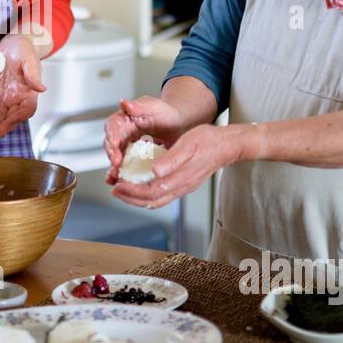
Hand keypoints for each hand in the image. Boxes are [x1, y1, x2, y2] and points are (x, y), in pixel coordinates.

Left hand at [0, 34, 45, 137]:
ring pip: (2, 115)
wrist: (13, 45)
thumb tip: (42, 89)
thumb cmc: (24, 50)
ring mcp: (7, 97)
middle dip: (5, 125)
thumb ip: (33, 75)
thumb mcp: (29, 60)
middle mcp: (19, 97)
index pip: (27, 109)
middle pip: (13, 116)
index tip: (9, 122)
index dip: (18, 118)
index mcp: (30, 91)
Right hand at [103, 96, 185, 183]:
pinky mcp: (131, 160)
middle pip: (110, 144)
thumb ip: (140, 106)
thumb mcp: (155, 107)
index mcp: (124, 119)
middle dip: (111, 154)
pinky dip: (119, 175)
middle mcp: (121, 134)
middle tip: (116, 162)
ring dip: (113, 168)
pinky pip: (123, 168)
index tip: (114, 143)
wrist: (178, 127)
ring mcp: (125, 148)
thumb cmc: (166, 114)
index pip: (113, 126)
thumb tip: (124, 103)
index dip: (112, 135)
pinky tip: (118, 182)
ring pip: (114, 158)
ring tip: (115, 176)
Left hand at [111, 124, 252, 209]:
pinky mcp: (185, 184)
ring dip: (138, 198)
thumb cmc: (208, 141)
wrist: (227, 145)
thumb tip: (154, 171)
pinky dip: (149, 195)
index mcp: (180, 178)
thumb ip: (171, 159)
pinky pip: (163, 195)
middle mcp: (181, 186)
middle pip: (151, 200)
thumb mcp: (187, 144)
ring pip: (157, 200)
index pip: (150, 191)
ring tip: (124, 191)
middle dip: (130, 197)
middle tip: (115, 190)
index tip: (118, 185)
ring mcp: (184, 187)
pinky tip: (142, 187)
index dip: (132, 190)